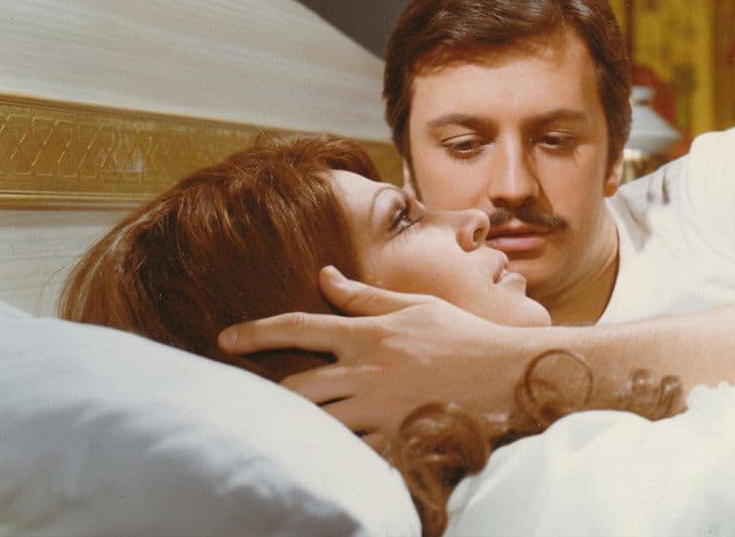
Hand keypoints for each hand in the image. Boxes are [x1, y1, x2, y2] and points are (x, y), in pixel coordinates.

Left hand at [219, 266, 528, 447]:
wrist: (508, 375)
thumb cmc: (463, 336)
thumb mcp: (413, 306)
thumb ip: (364, 296)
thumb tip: (325, 275)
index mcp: (367, 333)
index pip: (298, 327)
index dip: (256, 331)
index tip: (225, 338)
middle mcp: (365, 371)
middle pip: (295, 386)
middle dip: (270, 395)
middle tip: (249, 401)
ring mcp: (378, 409)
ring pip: (316, 423)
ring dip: (298, 426)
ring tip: (281, 432)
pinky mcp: (394, 440)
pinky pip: (350, 454)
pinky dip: (335, 455)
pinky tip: (325, 458)